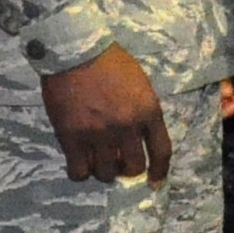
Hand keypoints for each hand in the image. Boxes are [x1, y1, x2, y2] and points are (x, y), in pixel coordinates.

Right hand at [41, 44, 175, 183]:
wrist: (75, 50)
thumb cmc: (109, 62)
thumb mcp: (140, 84)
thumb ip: (143, 112)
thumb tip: (140, 139)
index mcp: (148, 111)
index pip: (162, 151)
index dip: (159, 172)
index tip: (154, 182)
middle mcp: (126, 126)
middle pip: (133, 167)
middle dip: (127, 169)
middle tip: (117, 163)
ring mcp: (98, 134)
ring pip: (106, 173)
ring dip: (103, 170)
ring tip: (96, 159)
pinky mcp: (71, 137)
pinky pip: (79, 171)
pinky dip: (80, 172)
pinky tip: (78, 161)